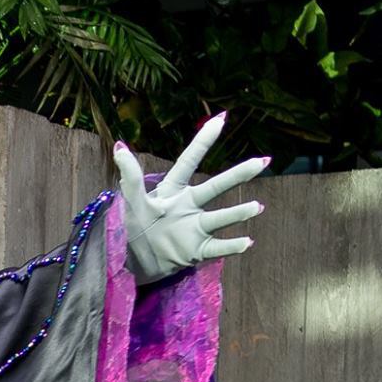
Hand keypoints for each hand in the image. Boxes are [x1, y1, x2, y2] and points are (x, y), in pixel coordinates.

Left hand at [114, 115, 266, 284]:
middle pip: (215, 187)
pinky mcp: (196, 250)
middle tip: (262, 161)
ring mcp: (195, 228)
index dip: (202, 143)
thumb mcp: (131, 202)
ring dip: (238, 213)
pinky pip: (217, 247)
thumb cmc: (131, 227)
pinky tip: (247, 242)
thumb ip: (130, 177)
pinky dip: (232, 246)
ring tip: (256, 207)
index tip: (220, 120)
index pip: (188, 163)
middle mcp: (189, 206)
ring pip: (220, 218)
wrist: (132, 261)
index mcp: (172, 191)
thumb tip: (119, 147)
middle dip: (238, 175)